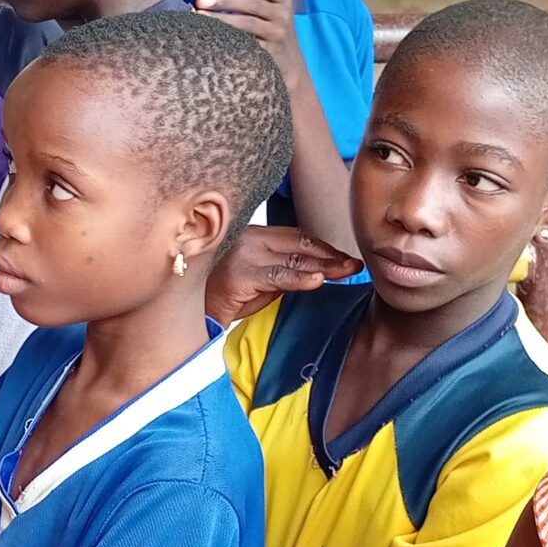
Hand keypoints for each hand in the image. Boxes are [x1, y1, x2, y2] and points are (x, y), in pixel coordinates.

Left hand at [196, 0, 308, 87]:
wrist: (291, 66)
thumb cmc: (274, 28)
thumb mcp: (270, 3)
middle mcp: (283, 15)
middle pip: (252, 4)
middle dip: (225, 1)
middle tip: (201, 0)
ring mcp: (277, 34)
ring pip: (248, 23)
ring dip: (222, 19)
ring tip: (200, 16)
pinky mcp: (270, 53)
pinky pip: (247, 43)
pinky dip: (229, 38)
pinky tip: (212, 35)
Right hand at [206, 227, 361, 324]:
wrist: (193, 313)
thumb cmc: (223, 297)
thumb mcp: (258, 280)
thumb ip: (282, 270)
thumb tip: (316, 270)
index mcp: (253, 234)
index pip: (297, 236)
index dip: (324, 248)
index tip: (345, 258)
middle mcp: (249, 238)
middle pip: (300, 244)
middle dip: (331, 256)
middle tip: (354, 265)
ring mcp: (244, 254)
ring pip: (294, 259)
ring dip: (324, 266)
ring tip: (347, 271)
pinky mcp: (240, 273)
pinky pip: (278, 276)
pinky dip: (300, 278)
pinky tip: (318, 281)